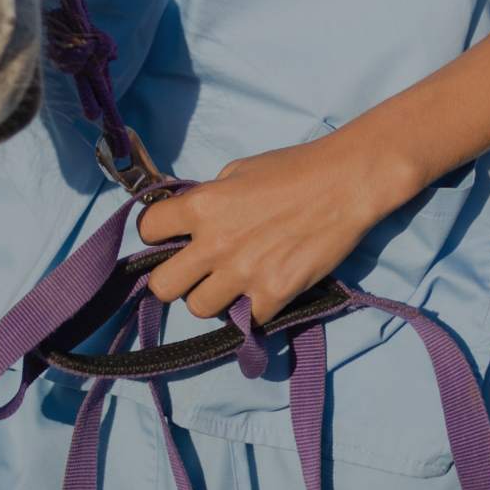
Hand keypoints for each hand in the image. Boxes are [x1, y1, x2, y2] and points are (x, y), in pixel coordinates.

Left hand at [138, 131, 385, 326]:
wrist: (342, 185)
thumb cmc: (290, 168)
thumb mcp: (237, 171)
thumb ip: (209, 198)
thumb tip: (191, 220)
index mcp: (202, 205)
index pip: (148, 228)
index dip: (154, 231)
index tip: (168, 234)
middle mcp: (215, 244)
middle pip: (162, 286)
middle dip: (173, 278)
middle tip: (192, 270)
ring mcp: (243, 274)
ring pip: (199, 308)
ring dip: (211, 296)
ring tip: (230, 281)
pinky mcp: (273, 295)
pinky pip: (244, 320)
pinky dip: (251, 309)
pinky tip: (262, 289)